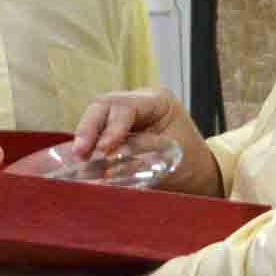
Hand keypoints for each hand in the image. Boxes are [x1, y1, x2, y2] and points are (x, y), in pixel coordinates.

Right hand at [73, 89, 222, 196]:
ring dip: (85, 138)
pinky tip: (81, 161)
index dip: (111, 128)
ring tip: (78, 159)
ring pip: (96, 117)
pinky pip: (97, 132)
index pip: (125, 107)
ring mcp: (126, 113)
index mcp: (158, 101)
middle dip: (89, 129)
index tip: (102, 150)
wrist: (197, 173)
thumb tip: (109, 162)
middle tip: (80, 153)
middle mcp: (138, 101)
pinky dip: (89, 146)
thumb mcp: (170, 158)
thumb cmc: (190, 164)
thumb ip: (140, 156)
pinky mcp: (117, 129)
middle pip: (104, 106)